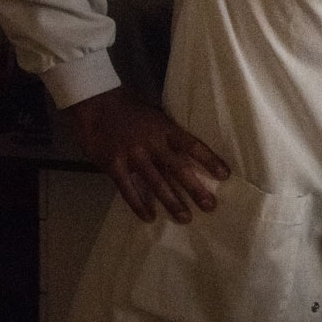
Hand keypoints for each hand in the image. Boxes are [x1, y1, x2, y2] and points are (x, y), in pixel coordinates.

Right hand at [63, 87, 229, 222]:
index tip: (225, 175)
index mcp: (166, 129)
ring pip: (156, 183)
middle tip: (210, 206)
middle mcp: (152, 143)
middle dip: (195, 189)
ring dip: (172, 202)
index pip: (192, 146)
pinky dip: (139, 205)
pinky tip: (150, 217)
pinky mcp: (114, 165)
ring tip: (185, 218)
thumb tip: (189, 152)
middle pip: (178, 169)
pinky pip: (128, 189)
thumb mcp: (156, 115)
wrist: (96, 103)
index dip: (209, 160)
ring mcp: (133, 155)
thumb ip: (169, 134)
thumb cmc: (130, 109)